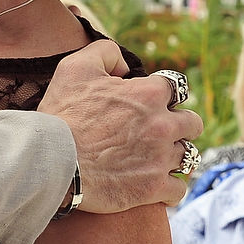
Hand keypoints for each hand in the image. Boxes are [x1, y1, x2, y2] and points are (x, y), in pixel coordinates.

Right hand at [38, 41, 202, 213]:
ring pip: (188, 157)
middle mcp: (162, 125)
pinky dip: (170, 189)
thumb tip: (125, 67)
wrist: (51, 161)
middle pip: (193, 123)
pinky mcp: (153, 188)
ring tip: (159, 160)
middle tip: (162, 132)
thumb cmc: (61, 115)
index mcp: (149, 94)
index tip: (153, 103)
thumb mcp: (76, 67)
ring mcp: (161, 159)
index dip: (164, 95)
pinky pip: (178, 190)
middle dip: (181, 125)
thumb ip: (106, 53)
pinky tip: (158, 187)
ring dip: (175, 157)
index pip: (177, 88)